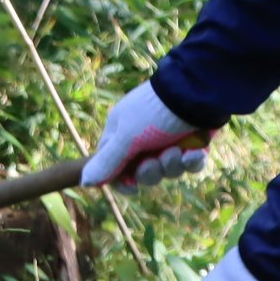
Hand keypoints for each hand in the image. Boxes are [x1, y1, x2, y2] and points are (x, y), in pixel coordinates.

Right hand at [77, 81, 216, 188]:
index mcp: (122, 134)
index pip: (115, 166)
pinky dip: (192, 161)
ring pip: (168, 171)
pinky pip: (189, 164)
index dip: (123, 180)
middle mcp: (143, 139)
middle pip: (143, 173)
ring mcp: (168, 141)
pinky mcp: (191, 143)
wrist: (196, 94)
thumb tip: (84, 182)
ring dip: (173, 164)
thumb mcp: (127, 137)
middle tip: (156, 161)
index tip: (133, 186)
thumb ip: (108, 162)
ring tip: (178, 150)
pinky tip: (194, 152)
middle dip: (151, 171)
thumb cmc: (154, 113)